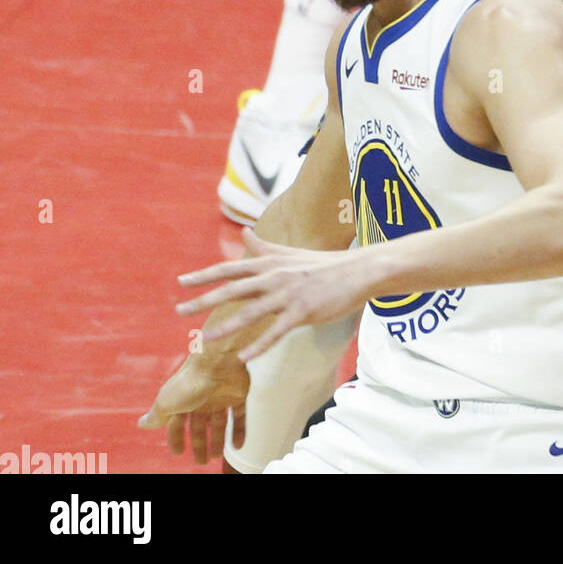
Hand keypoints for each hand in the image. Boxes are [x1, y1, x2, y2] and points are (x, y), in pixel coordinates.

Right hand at [138, 353, 249, 464]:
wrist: (218, 361)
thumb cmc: (190, 382)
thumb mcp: (167, 402)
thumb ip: (156, 415)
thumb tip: (141, 424)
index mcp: (182, 399)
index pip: (177, 423)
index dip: (176, 438)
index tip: (177, 453)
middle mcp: (201, 398)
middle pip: (199, 426)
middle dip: (199, 444)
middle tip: (201, 462)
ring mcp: (220, 396)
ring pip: (219, 423)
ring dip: (218, 441)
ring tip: (216, 456)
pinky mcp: (238, 394)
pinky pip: (239, 416)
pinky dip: (239, 431)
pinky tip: (237, 447)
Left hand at [174, 230, 369, 361]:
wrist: (357, 271)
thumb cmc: (322, 264)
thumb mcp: (290, 253)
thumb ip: (264, 246)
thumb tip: (244, 231)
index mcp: (270, 263)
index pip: (230, 268)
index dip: (205, 275)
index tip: (182, 282)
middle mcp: (274, 276)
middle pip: (232, 289)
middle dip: (203, 300)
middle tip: (178, 310)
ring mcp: (288, 295)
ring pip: (250, 313)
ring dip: (224, 327)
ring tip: (203, 340)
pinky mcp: (302, 312)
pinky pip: (276, 331)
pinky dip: (259, 345)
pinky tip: (243, 357)